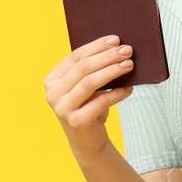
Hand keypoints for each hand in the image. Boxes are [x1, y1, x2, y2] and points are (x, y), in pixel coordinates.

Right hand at [44, 35, 134, 161]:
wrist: (88, 142)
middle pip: (83, 68)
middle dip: (107, 56)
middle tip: (127, 50)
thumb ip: (92, 71)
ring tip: (129, 65)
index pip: (75, 57)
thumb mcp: (87, 88)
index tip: (116, 39)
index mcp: (52, 80)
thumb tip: (117, 48)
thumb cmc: (89, 108)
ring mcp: (62, 109)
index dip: (96, 46)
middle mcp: (52, 94)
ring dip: (112, 71)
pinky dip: (116, 93)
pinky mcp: (76, 122)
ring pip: (89, 83)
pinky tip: (129, 88)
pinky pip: (100, 102)